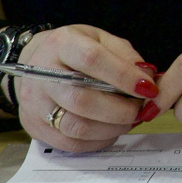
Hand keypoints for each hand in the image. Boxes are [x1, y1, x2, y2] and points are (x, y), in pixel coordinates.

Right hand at [15, 25, 158, 151]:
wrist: (32, 63)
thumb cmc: (73, 51)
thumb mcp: (99, 38)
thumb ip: (124, 55)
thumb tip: (147, 77)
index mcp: (61, 45)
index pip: (92, 60)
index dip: (124, 76)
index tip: (148, 88)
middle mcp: (41, 75)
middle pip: (82, 100)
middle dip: (120, 109)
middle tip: (141, 110)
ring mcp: (34, 104)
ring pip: (77, 127)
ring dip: (112, 128)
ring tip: (129, 120)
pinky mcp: (34, 127)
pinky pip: (70, 144)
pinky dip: (98, 141)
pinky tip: (111, 130)